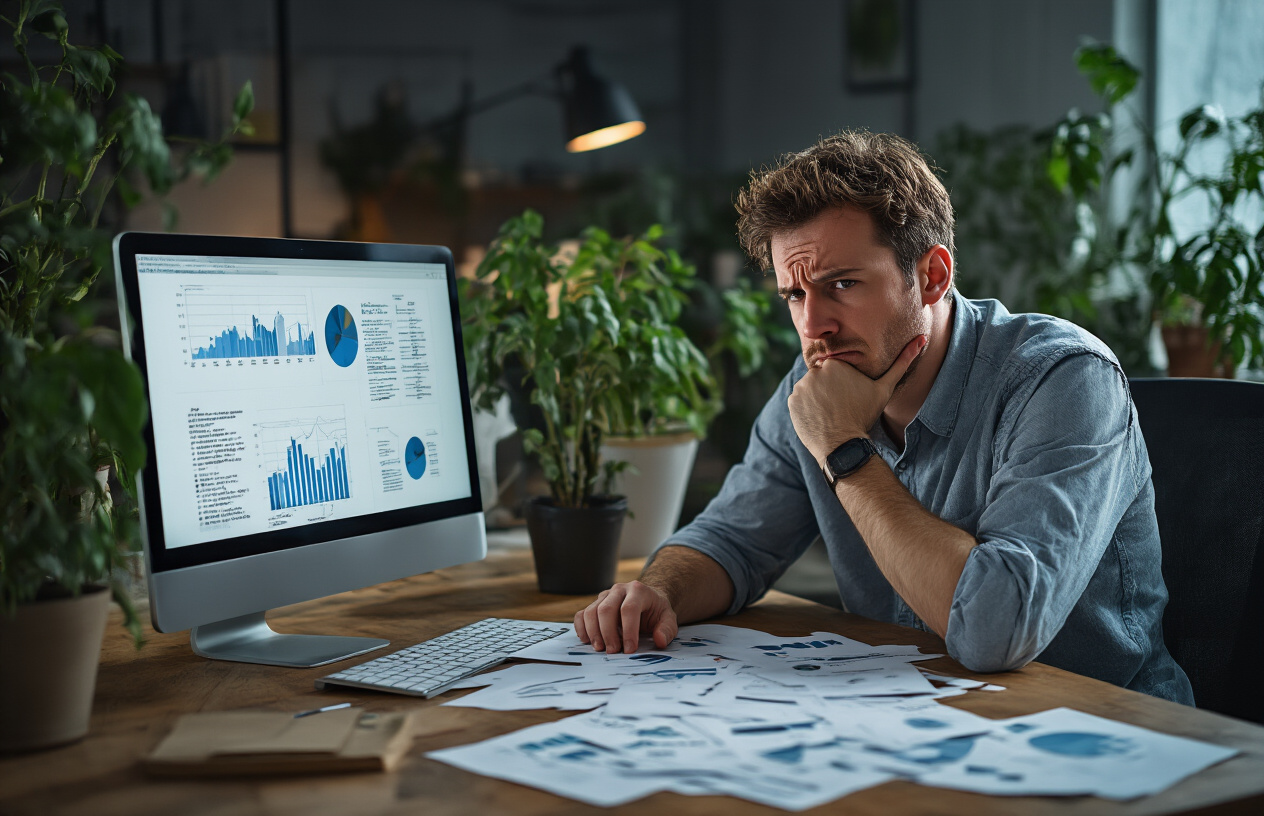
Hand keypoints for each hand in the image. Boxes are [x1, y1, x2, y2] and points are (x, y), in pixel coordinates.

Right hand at [574, 580, 678, 652]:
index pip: (629, 609)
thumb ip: (666, 630)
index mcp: (638, 591)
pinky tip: (588, 641)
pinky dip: (581, 628)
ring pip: (591, 611)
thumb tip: (659, 641)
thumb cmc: (656, 612)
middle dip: (608, 633)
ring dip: (593, 632)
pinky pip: (582, 614)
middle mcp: (619, 590)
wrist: (647, 600)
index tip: (629, 650)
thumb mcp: (668, 619)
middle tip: (612, 652)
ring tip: (600, 649)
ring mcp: (604, 596)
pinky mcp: (595, 604)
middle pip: (606, 609)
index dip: (628, 631)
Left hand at [788, 334, 926, 465]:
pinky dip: (806, 408)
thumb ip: (901, 363)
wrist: (843, 443)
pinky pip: (798, 401)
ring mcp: (801, 386)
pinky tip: (819, 417)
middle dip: (829, 390)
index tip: (849, 398)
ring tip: (830, 413)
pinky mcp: (791, 401)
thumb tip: (922, 338)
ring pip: (810, 389)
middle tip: (840, 407)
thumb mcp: (884, 389)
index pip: (836, 370)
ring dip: (817, 398)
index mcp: (835, 363)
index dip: (843, 385)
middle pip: (822, 378)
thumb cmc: (864, 415)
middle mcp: (815, 371)